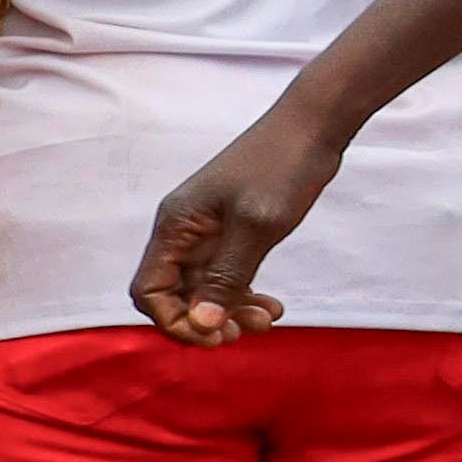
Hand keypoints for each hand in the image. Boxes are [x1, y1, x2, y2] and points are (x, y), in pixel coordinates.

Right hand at [130, 105, 331, 345]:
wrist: (312, 126)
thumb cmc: (281, 167)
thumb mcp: (255, 227)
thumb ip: (227, 277)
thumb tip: (201, 325)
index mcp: (175, 226)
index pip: (149, 290)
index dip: (175, 321)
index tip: (216, 335)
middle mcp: (184, 231)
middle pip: (176, 295)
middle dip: (208, 319)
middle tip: (249, 330)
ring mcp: (209, 231)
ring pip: (205, 288)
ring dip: (231, 310)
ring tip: (269, 318)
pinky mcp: (234, 231)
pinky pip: (227, 275)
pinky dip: (245, 294)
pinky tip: (274, 305)